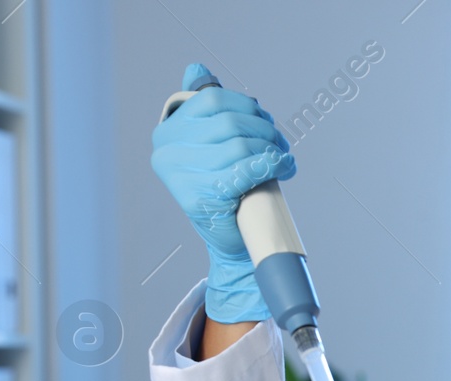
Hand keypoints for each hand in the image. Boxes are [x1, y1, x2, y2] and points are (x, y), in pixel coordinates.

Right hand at [149, 62, 295, 322]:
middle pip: (229, 122)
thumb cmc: (226, 188)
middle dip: (264, 130)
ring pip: (239, 145)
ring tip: (284, 159)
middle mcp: (166, 151)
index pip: (213, 100)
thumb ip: (204, 108)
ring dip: (271, 150)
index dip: (248, 107)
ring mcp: (181, 176)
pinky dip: (270, 166)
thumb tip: (196, 69)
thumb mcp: (213, 144)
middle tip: (281, 144)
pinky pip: (243, 171)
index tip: (266, 121)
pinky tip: (284, 167)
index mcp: (167, 131)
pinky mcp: (200, 199)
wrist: (232, 241)